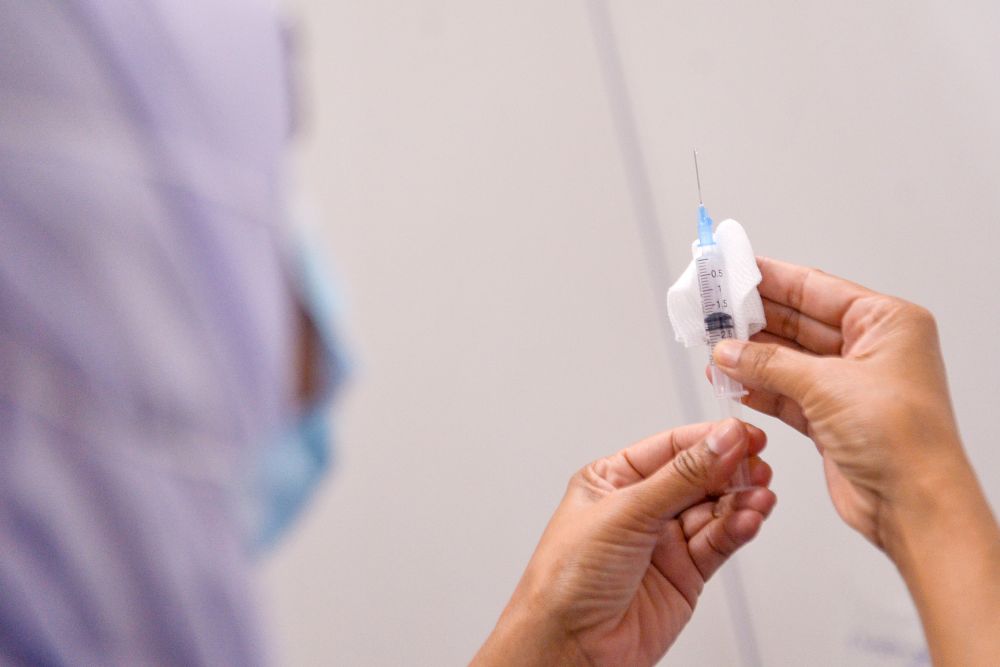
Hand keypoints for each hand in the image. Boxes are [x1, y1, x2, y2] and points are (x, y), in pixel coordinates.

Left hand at [472, 420, 774, 666]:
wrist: (570, 646)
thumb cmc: (568, 578)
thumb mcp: (625, 513)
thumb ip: (681, 477)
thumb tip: (720, 441)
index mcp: (613, 480)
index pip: (670, 448)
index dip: (709, 439)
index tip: (744, 434)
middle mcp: (640, 507)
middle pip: (698, 477)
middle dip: (730, 469)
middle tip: (757, 464)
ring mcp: (664, 541)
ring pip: (714, 510)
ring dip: (740, 501)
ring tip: (759, 495)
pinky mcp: (685, 574)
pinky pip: (718, 542)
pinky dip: (738, 529)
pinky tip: (750, 518)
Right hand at [711, 257, 999, 666]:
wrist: (914, 507)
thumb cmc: (903, 440)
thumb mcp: (827, 385)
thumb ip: (770, 363)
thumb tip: (729, 349)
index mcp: (887, 324)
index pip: (817, 288)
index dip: (772, 278)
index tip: (734, 270)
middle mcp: (871, 350)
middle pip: (799, 322)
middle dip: (754, 320)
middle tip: (714, 310)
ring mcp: (850, 386)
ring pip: (788, 360)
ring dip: (750, 357)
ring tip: (713, 346)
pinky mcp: (832, 418)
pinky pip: (786, 392)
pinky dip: (758, 388)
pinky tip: (730, 380)